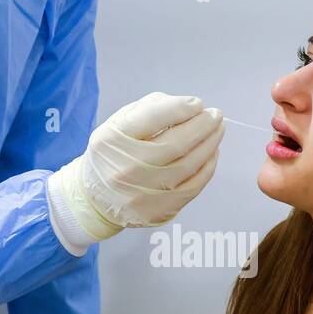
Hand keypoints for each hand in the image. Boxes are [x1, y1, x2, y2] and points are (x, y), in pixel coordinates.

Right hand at [47, 92, 224, 244]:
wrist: (95, 199)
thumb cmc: (113, 153)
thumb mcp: (119, 123)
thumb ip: (152, 109)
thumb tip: (191, 107)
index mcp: (112, 140)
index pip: (151, 119)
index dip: (180, 108)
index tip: (198, 103)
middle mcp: (126, 168)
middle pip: (175, 144)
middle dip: (202, 126)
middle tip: (216, 115)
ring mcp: (143, 193)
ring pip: (188, 166)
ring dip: (210, 144)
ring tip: (217, 130)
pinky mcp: (158, 210)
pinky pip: (193, 187)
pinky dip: (207, 167)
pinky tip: (211, 153)